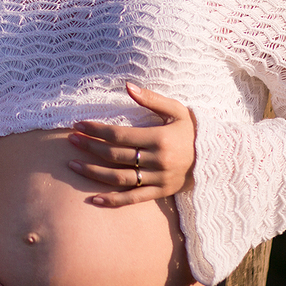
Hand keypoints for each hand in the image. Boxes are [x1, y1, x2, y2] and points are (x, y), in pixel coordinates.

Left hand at [66, 83, 196, 206]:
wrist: (215, 157)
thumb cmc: (191, 130)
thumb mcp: (176, 110)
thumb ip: (151, 98)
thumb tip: (127, 86)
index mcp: (159, 138)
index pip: (119, 135)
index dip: (96, 130)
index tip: (78, 124)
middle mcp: (158, 161)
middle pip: (115, 155)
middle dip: (89, 146)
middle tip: (70, 140)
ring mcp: (158, 179)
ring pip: (119, 178)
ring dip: (93, 172)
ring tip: (72, 164)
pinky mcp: (160, 193)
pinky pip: (132, 199)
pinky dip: (112, 200)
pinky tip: (92, 199)